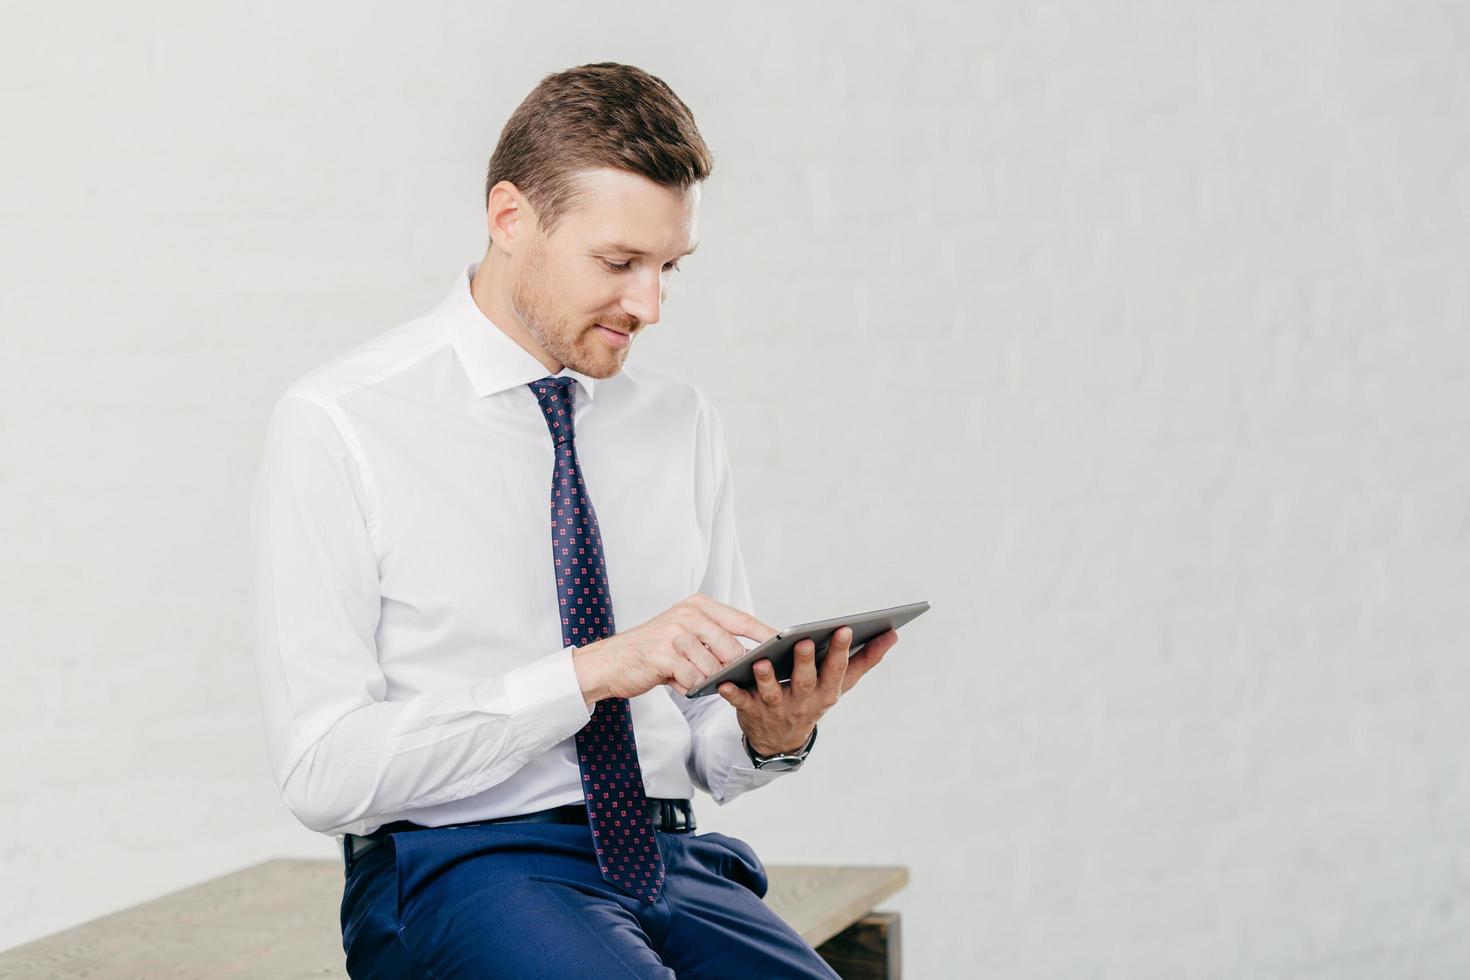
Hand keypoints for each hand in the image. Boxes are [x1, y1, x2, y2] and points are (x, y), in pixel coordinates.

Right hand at [572, 593, 777, 702]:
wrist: (611, 662)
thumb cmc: (652, 651)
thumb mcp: (684, 634)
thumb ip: (714, 640)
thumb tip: (749, 657)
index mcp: (697, 605)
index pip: (741, 619)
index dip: (765, 633)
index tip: (786, 643)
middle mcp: (688, 614)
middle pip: (730, 647)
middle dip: (734, 667)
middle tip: (735, 679)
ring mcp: (675, 633)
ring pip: (712, 666)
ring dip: (708, 680)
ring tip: (694, 678)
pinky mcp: (664, 655)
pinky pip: (693, 679)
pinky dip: (691, 686)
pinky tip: (680, 683)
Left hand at [719, 626, 899, 755]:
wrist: (781, 739)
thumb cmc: (815, 699)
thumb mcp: (841, 684)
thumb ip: (866, 659)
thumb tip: (893, 634)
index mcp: (827, 692)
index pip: (836, 670)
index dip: (840, 651)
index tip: (845, 629)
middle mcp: (803, 701)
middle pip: (804, 681)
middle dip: (804, 662)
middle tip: (801, 641)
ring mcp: (776, 708)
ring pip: (771, 693)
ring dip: (766, 679)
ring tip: (760, 662)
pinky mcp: (751, 711)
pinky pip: (740, 703)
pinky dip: (732, 694)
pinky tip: (724, 682)